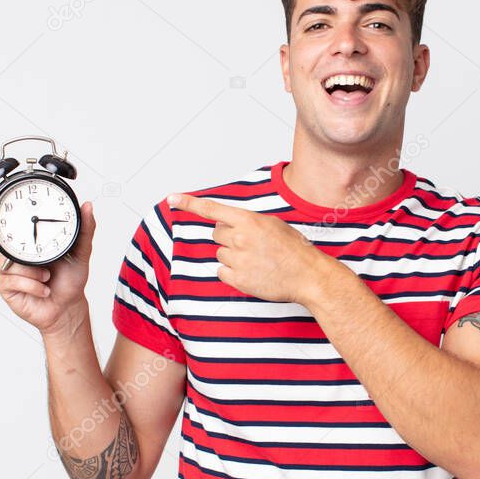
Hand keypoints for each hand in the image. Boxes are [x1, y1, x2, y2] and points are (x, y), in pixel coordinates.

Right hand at [0, 182, 95, 335]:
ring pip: (11, 261)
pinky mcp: (5, 287)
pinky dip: (35, 284)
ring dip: (34, 270)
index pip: (6, 217)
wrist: (68, 306)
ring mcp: (6, 269)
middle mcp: (12, 252)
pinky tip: (44, 288)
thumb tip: (87, 205)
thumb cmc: (70, 278)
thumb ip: (84, 229)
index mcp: (26, 238)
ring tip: (48, 275)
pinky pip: (16, 279)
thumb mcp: (81, 251)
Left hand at [167, 192, 335, 304]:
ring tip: (256, 260)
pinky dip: (232, 272)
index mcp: (249, 220)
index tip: (171, 198)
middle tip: (249, 244)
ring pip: (220, 253)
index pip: (212, 209)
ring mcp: (239, 259)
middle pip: (216, 233)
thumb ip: (247, 222)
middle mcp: (240, 238)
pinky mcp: (239, 279)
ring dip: (232, 256)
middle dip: (228, 237)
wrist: (308, 275)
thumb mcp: (272, 224)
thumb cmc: (294, 249)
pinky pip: (222, 272)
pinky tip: (252, 272)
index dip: (189, 203)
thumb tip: (228, 223)